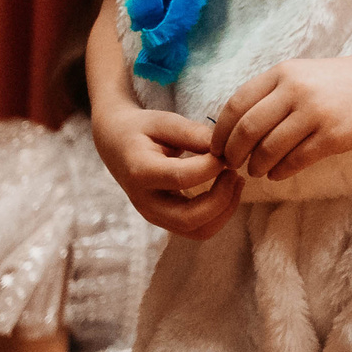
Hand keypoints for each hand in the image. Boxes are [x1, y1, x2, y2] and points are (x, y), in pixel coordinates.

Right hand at [92, 104, 239, 239]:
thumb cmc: (142, 130)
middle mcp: (145, 202)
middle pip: (189, 218)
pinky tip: (228, 188)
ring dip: (225, 209)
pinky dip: (220, 214)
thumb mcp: (163, 122)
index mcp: (140, 172)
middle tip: (234, 171)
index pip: (181, 178)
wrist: (116, 145)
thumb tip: (223, 150)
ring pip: (197, 230)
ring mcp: (154, 215)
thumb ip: (192, 133)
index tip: (226, 150)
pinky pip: (198, 229)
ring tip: (235, 179)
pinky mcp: (165, 220)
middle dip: (222, 198)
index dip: (211, 166)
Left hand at [211, 53, 351, 181]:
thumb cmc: (345, 80)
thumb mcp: (305, 74)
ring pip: (268, 149)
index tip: (218, 147)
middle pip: (247, 130)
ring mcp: (315, 113)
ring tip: (257, 171)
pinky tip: (279, 173)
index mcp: (284, 72)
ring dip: (256, 166)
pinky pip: (294, 161)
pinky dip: (280, 172)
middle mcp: (296, 90)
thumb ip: (274, 93)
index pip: (237, 104)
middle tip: (232, 164)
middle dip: (233, 153)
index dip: (221, 131)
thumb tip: (237, 126)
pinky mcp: (333, 136)